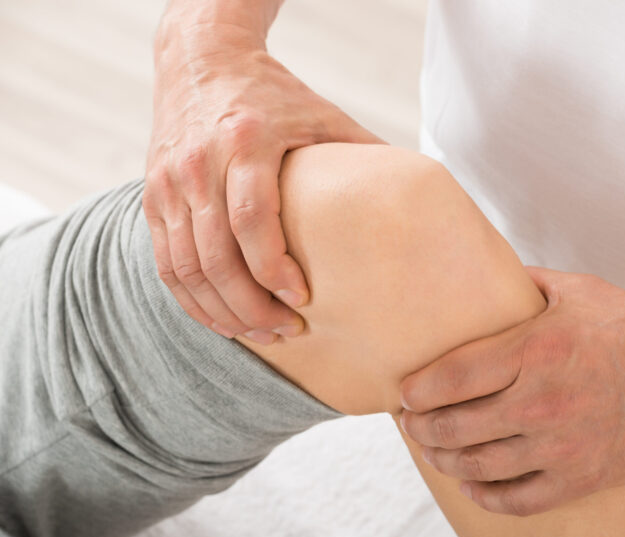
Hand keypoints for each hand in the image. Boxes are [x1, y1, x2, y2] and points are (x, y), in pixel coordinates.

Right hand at [144, 22, 380, 344]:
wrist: (202, 61)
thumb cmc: (273, 94)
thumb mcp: (323, 115)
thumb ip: (362, 154)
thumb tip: (416, 197)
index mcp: (246, 141)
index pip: (252, 221)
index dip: (274, 270)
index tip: (302, 300)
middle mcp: (200, 163)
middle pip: (216, 257)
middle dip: (250, 307)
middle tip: (285, 331)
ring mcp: (170, 182)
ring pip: (186, 268)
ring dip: (221, 312)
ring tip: (259, 334)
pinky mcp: (154, 195)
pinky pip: (165, 262)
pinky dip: (190, 299)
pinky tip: (220, 318)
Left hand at [400, 267, 624, 515]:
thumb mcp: (574, 290)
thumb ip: (521, 285)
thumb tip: (482, 278)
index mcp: (534, 350)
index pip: (448, 378)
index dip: (414, 391)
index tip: (403, 392)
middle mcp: (541, 403)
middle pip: (453, 427)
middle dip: (419, 427)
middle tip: (409, 422)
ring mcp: (561, 448)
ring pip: (476, 466)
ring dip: (442, 459)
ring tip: (432, 448)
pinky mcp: (581, 478)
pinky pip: (516, 499)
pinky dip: (484, 493)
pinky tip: (472, 480)